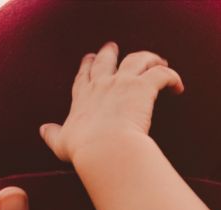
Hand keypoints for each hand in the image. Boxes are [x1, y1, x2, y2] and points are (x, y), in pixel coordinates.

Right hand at [39, 40, 183, 164]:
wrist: (104, 148)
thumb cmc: (84, 149)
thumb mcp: (61, 143)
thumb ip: (53, 135)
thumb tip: (42, 130)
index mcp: (83, 97)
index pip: (84, 77)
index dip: (87, 67)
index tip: (89, 59)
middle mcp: (102, 84)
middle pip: (107, 60)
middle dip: (110, 53)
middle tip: (114, 48)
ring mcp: (123, 83)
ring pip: (138, 59)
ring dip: (149, 58)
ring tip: (158, 61)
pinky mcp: (143, 87)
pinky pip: (162, 74)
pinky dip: (171, 76)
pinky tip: (178, 85)